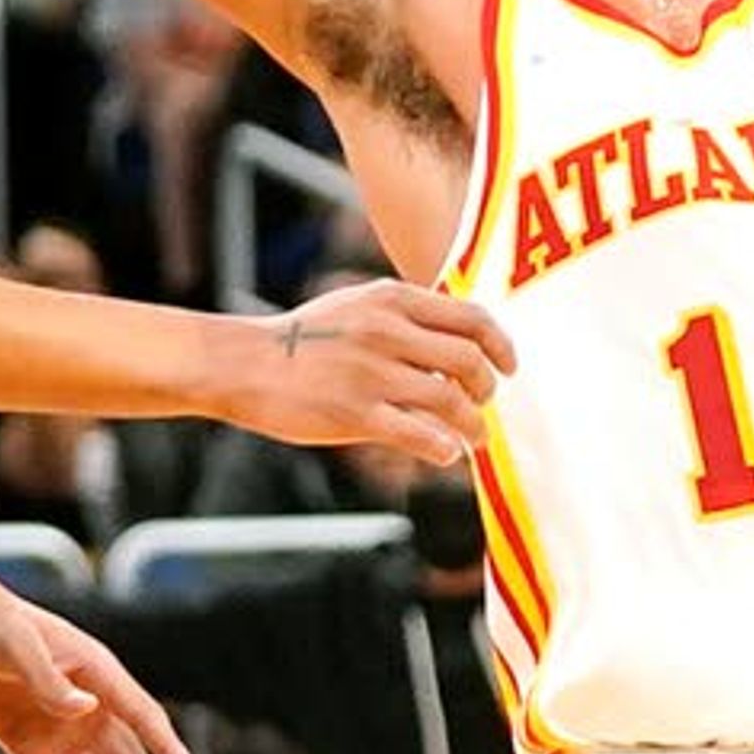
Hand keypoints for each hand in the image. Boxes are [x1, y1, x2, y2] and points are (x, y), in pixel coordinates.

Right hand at [214, 279, 515, 460]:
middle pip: (470, 360)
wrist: (244, 363)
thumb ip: (407, 315)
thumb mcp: (358, 305)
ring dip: (474, 426)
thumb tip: (461, 337)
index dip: (502, 346)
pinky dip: (444, 448)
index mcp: (392, 300)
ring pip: (451, 402)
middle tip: (484, 405)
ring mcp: (371, 373)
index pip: (473, 318)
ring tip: (474, 438)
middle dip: (488, 389)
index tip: (509, 367)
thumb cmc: (305, 339)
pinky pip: (420, 435)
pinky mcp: (354, 414)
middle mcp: (387, 331)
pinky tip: (445, 453)